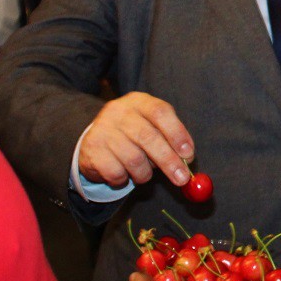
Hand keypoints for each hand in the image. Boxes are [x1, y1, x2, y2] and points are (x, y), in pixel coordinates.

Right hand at [79, 92, 194, 188]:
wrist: (95, 139)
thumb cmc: (133, 135)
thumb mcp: (152, 127)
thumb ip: (171, 139)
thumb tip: (187, 159)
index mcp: (139, 101)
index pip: (160, 112)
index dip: (177, 133)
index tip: (188, 155)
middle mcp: (118, 111)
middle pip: (148, 137)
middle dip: (168, 161)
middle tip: (181, 178)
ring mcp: (102, 129)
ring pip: (133, 159)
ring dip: (144, 173)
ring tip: (143, 173)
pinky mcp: (92, 149)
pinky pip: (116, 173)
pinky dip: (124, 180)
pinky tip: (123, 174)